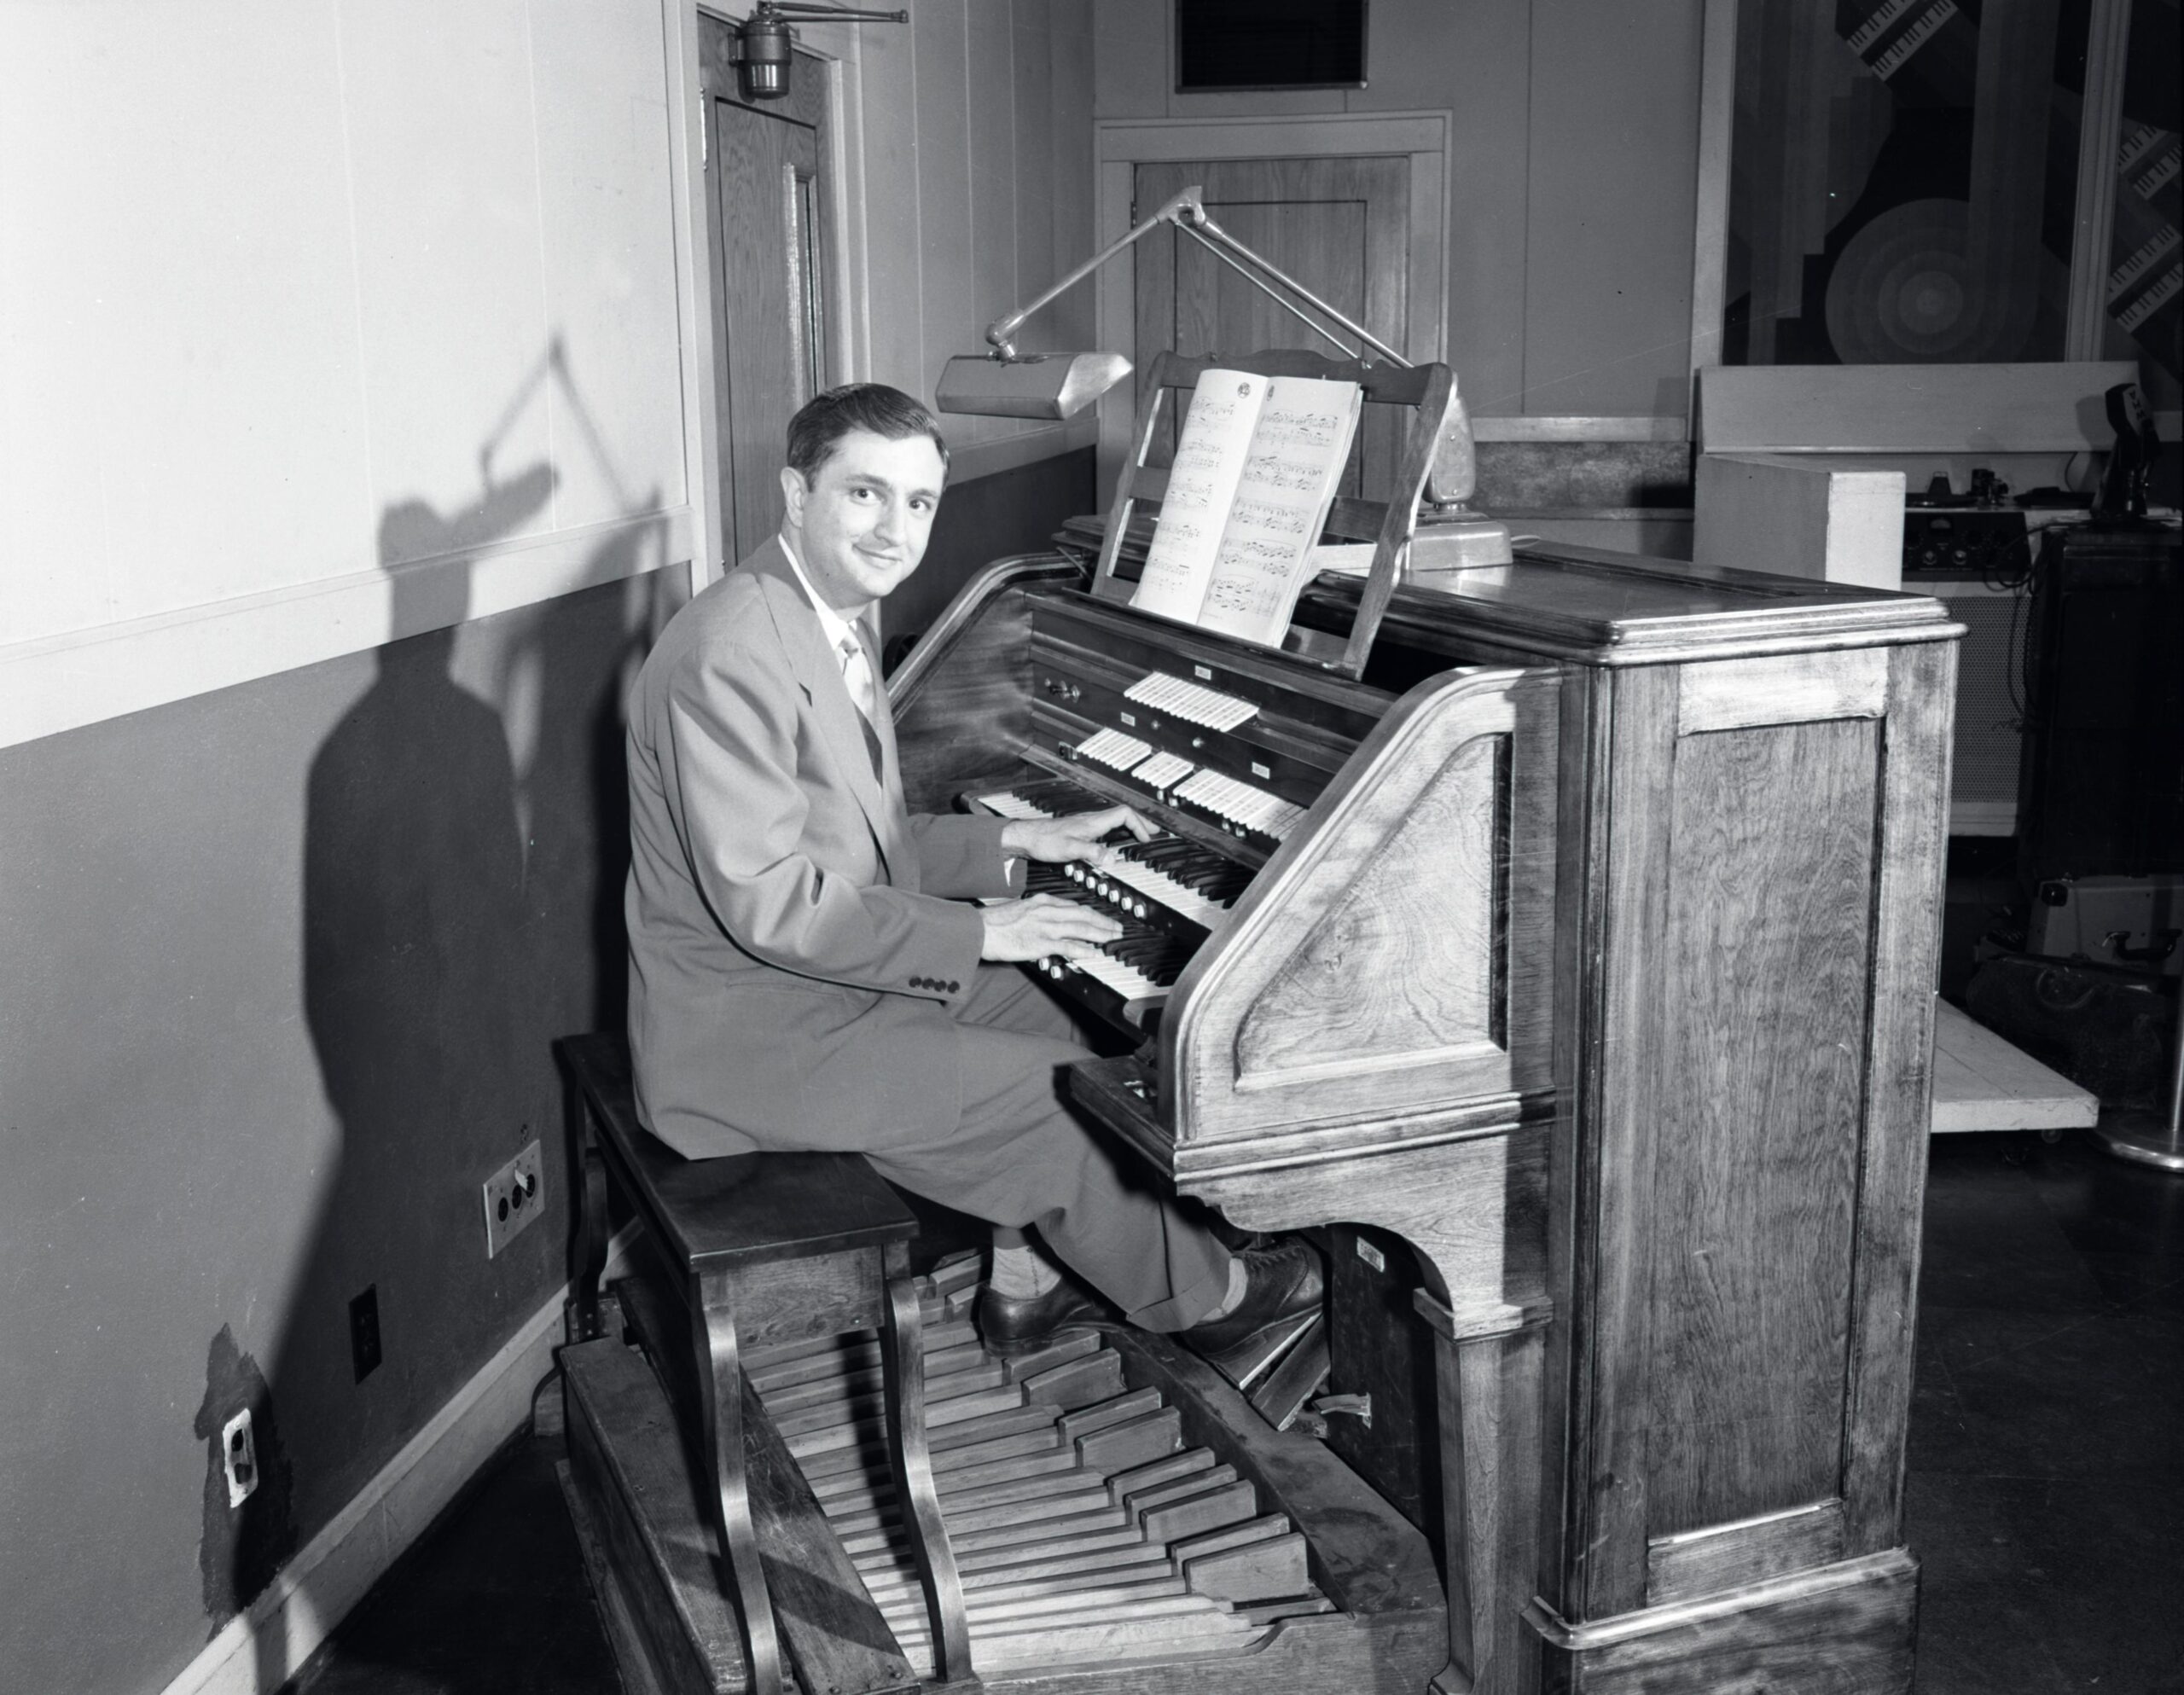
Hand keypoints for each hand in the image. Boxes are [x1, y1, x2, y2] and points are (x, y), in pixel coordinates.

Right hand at [980, 894, 1124, 963]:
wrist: (979, 929)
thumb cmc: (994, 922)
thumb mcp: (1020, 909)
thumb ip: (1037, 914)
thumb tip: (1049, 923)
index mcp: (1041, 901)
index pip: (1073, 906)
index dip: (1091, 913)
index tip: (1102, 918)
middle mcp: (1046, 911)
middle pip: (1083, 915)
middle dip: (1103, 922)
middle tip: (1117, 928)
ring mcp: (1045, 926)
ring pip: (1080, 928)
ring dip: (1100, 933)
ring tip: (1112, 938)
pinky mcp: (1040, 942)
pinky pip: (1067, 945)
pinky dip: (1083, 949)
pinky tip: (1093, 952)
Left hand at [1001, 805, 1156, 870]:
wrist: (1027, 838)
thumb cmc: (1045, 841)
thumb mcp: (1071, 849)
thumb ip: (1093, 853)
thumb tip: (1113, 859)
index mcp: (1093, 822)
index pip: (1124, 814)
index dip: (1139, 824)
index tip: (1146, 838)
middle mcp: (1092, 821)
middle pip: (1123, 815)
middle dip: (1140, 823)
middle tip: (1154, 832)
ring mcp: (1086, 826)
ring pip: (1115, 822)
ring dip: (1130, 828)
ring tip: (1140, 836)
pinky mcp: (1080, 832)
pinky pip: (1106, 829)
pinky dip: (1117, 833)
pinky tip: (1115, 843)